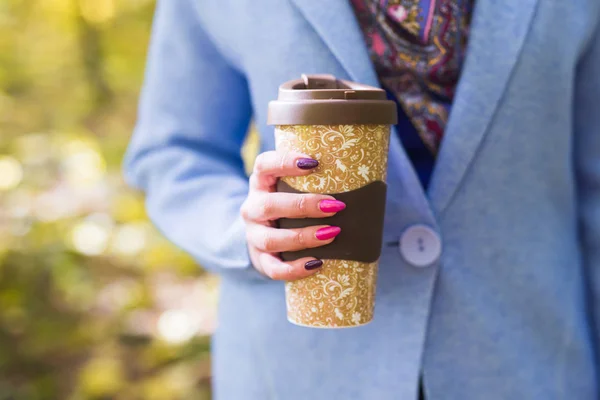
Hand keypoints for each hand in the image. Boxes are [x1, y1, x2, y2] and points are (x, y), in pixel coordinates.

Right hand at [240, 150, 344, 279]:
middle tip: (335, 206)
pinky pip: (273, 268)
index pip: (265, 165)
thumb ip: (319, 181)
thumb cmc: (293, 205)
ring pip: (271, 239)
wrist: (268, 236)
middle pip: (269, 205)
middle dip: (303, 205)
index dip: (285, 162)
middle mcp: (253, 207)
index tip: (313, 163)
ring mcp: (254, 235)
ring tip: (332, 234)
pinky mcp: (260, 259)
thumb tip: (370, 184)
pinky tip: (317, 264)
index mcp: (261, 182)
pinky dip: (294, 268)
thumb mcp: (296, 187)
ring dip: (303, 237)